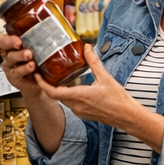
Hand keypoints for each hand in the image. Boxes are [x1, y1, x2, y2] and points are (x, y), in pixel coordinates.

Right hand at [0, 33, 43, 94]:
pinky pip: (16, 72)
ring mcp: (11, 65)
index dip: (9, 36)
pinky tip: (31, 67)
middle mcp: (11, 53)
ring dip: (19, 55)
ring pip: (10, 57)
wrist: (42, 84)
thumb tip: (56, 30)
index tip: (18, 37)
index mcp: (16, 44)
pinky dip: (24, 68)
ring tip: (29, 55)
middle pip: (4, 44)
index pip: (8, 36)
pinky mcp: (14, 76)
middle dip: (10, 42)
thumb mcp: (43, 51)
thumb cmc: (42, 63)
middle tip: (19, 43)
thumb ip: (45, 42)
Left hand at [34, 44, 150, 129]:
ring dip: (57, 89)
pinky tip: (72, 86)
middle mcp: (76, 105)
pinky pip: (70, 103)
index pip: (52, 91)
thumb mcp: (106, 78)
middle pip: (55, 95)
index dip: (42, 83)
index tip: (37, 74)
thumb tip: (87, 48)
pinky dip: (67, 94)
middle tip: (44, 72)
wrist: (127, 116)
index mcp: (80, 96)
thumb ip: (94, 62)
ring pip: (62, 99)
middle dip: (48, 84)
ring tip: (57, 77)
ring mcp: (79, 111)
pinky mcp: (83, 113)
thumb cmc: (119, 100)